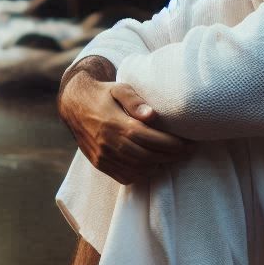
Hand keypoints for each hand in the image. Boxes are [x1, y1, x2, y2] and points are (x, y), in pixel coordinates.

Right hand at [58, 71, 193, 184]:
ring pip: (138, 170)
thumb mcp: (119, 88)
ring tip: (172, 157)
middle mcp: (109, 143)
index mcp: (115, 124)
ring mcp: (103, 156)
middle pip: (147, 157)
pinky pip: (125, 176)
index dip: (172, 145)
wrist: (74, 104)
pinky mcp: (99, 164)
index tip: (189, 144)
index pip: (150, 140)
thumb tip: (152, 115)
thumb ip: (135, 100)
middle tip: (186, 152)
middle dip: (171, 156)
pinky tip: (152, 165)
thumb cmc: (103, 94)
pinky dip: (142, 174)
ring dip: (158, 166)